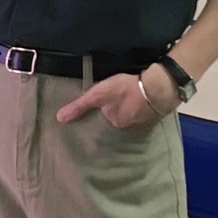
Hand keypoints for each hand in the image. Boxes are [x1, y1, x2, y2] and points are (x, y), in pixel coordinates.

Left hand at [56, 66, 177, 130]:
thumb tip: (59, 119)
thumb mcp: (98, 94)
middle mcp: (129, 128)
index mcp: (115, 123)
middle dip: (120, 111)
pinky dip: (145, 109)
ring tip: (132, 99)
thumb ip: (80, 106)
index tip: (107, 105)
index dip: (106, 111)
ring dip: (133, 110)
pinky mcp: (156, 117)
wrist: (157, 89)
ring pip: (134, 117)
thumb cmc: (125, 90)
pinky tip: (146, 101)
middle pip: (121, 119)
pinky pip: (147, 114)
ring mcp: (144, 124)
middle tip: (120, 99)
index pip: (107, 119)